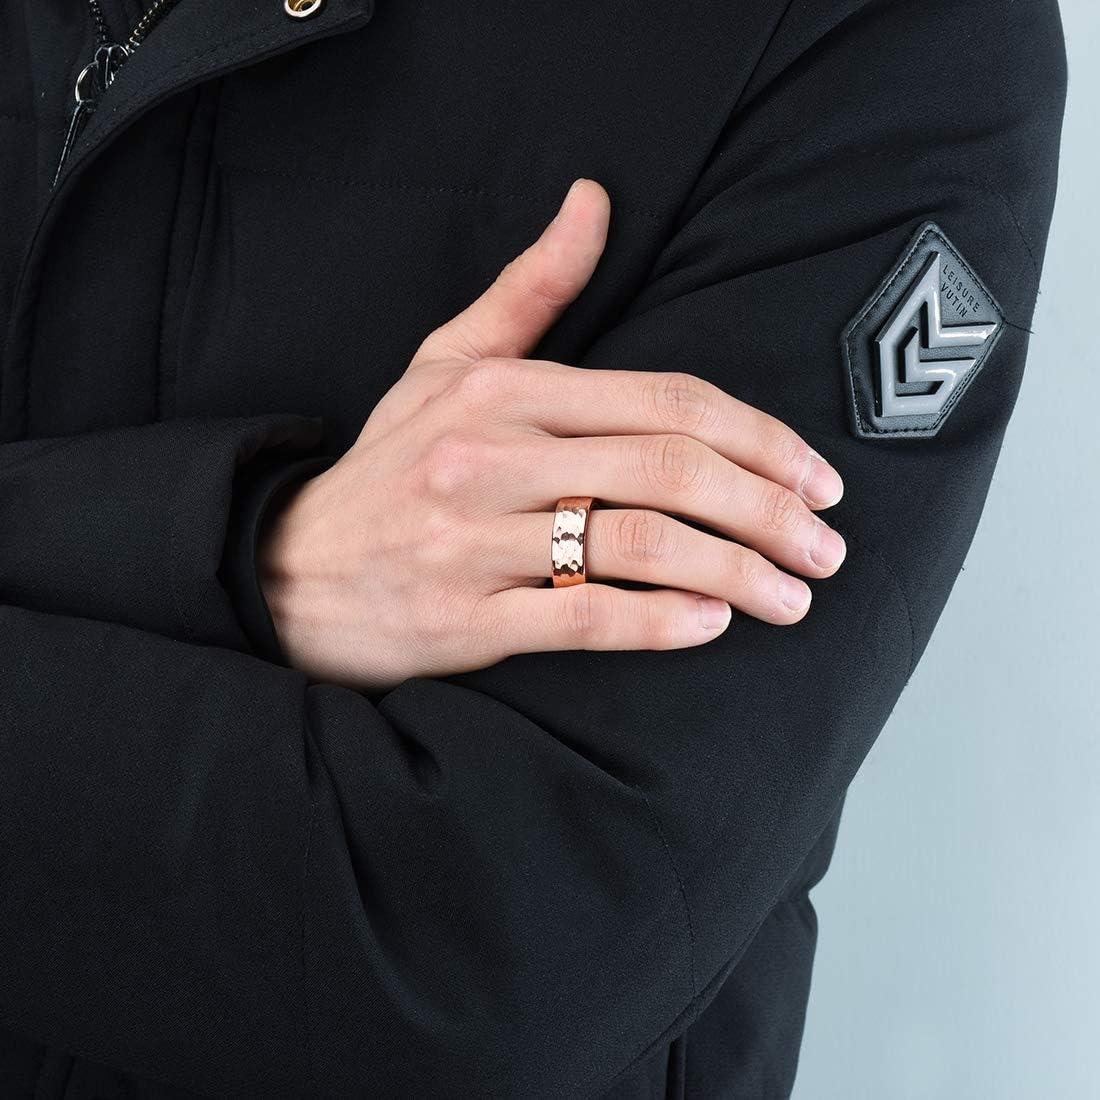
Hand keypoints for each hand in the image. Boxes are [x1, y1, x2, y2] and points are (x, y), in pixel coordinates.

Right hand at [259, 179, 845, 689]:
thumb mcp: (445, 364)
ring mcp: (471, 538)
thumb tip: (593, 203)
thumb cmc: (387, 468)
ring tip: (793, 596)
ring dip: (736, 572)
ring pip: (638, 545)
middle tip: (827, 546)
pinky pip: (581, 619)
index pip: (667, 400)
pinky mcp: (461, 617)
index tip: (819, 479)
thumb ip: (529, 289)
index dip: (762, 439)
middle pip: (669, 468)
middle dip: (770, 509)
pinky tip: (713, 626)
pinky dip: (659, 623)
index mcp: (502, 390)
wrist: (284, 568)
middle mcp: (488, 455)